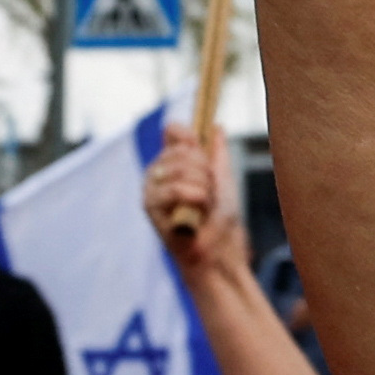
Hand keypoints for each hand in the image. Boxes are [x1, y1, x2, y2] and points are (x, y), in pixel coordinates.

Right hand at [142, 131, 231, 267]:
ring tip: (205, 205)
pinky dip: (196, 198)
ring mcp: (151, 187)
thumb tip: (216, 126)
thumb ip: (218, 152)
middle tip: (210, 192)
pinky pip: (175, 189)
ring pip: (181, 169)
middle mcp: (157, 171)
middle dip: (205, 171)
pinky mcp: (150, 206)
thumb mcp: (224, 178)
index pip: (172, 131)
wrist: (221, 248)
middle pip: (182, 149)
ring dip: (204, 188)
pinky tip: (199, 212)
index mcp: (172, 162)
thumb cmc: (221, 218)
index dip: (191, 136)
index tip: (205, 153)